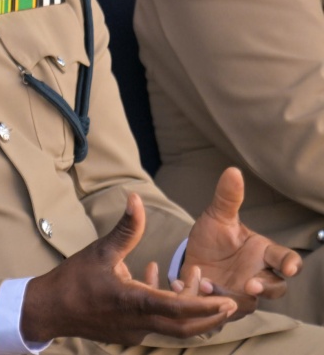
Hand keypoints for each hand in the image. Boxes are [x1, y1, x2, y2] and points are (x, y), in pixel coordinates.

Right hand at [21, 193, 237, 344]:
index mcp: (135, 303)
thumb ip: (126, 228)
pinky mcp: (128, 332)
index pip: (179, 309)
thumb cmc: (74, 280)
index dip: (206, 306)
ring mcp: (134, 332)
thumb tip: (136, 198)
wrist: (49, 309)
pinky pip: (156, 322)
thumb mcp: (101, 251)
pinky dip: (166, 306)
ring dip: (188, 308)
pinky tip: (156, 278)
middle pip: (186, 328)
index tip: (228, 302)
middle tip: (229, 302)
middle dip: (210, 316)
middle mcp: (139, 323)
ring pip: (173, 326)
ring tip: (193, 280)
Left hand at [182, 167, 300, 315]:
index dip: (290, 264)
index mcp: (263, 253)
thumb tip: (233, 171)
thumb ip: (227, 198)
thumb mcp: (217, 217)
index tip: (287, 268)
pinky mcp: (225, 305)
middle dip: (266, 288)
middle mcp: (258, 276)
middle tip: (250, 285)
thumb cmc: (213, 237)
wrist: (190, 257)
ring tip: (206, 283)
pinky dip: (208, 301)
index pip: (286, 259)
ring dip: (230, 295)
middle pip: (276, 288)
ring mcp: (243, 294)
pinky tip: (191, 287)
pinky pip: (223, 309)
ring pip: (249, 303)